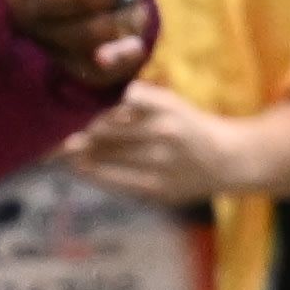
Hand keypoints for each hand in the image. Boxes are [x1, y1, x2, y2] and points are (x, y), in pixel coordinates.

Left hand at [0, 0, 156, 101]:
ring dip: (65, 30)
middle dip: (57, 0)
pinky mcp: (130, 47)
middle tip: (27, 8)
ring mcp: (132, 13)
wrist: (42, 25)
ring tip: (40, 31)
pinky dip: (116, 55)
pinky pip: (130, 52)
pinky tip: (101, 58)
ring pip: (106, 24)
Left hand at [60, 79, 238, 209]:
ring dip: (80, 156)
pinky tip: (82, 170)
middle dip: (81, 134)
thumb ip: (141, 99)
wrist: (228, 160)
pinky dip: (94, 175)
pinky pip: (115, 182)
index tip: (83, 115)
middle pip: (106, 131)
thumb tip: (98, 108)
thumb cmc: (191, 127)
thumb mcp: (173, 103)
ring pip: (106, 158)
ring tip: (64, 154)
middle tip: (62, 138)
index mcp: (169, 108)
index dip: (100, 109)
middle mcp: (164, 134)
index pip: (123, 101)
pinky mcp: (157, 190)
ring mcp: (160, 165)